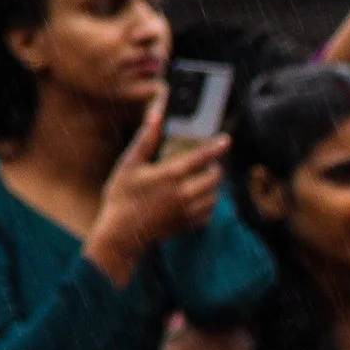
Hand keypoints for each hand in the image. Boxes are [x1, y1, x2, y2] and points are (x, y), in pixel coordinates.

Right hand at [91, 91, 228, 275]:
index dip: (216, 147)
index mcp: (170, 175)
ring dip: (212, 186)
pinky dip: (207, 203)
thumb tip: (156, 116)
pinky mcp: (190, 224)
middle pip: (214, 178)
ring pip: (214, 195)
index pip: (201, 157)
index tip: (227, 140)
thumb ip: (146, 140)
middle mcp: (184, 194)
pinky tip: (195, 198)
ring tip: (199, 180)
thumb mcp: (129, 164)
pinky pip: (209, 212)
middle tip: (208, 163)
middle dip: (214, 168)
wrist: (122, 233)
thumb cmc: (122, 196)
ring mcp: (189, 211)